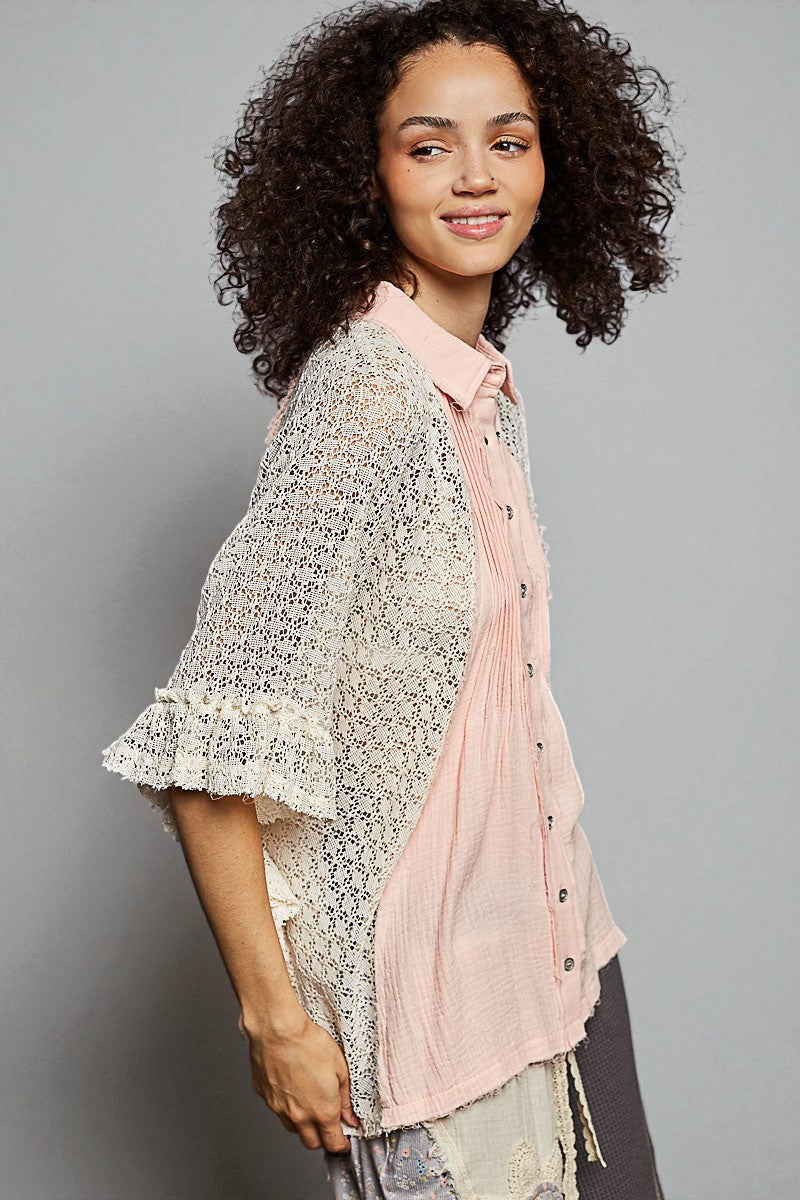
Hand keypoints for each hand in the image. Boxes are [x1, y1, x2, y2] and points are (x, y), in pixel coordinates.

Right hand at [246, 1008, 362, 1152]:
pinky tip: (291, 1086)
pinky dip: (286, 1105)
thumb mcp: (340, 1068)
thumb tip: (350, 1118)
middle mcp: (299, 1116)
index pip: (333, 1143)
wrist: (278, 1030)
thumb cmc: (310, 1044)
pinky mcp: (265, 1096)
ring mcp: (279, 1108)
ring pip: (293, 1128)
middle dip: (322, 1138)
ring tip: (309, 1103)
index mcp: (322, 1111)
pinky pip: (277, 1109)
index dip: (341, 1145)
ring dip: (303, 1124)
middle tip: (328, 1123)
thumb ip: (345, 1099)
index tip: (344, 1141)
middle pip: (311, 1143)